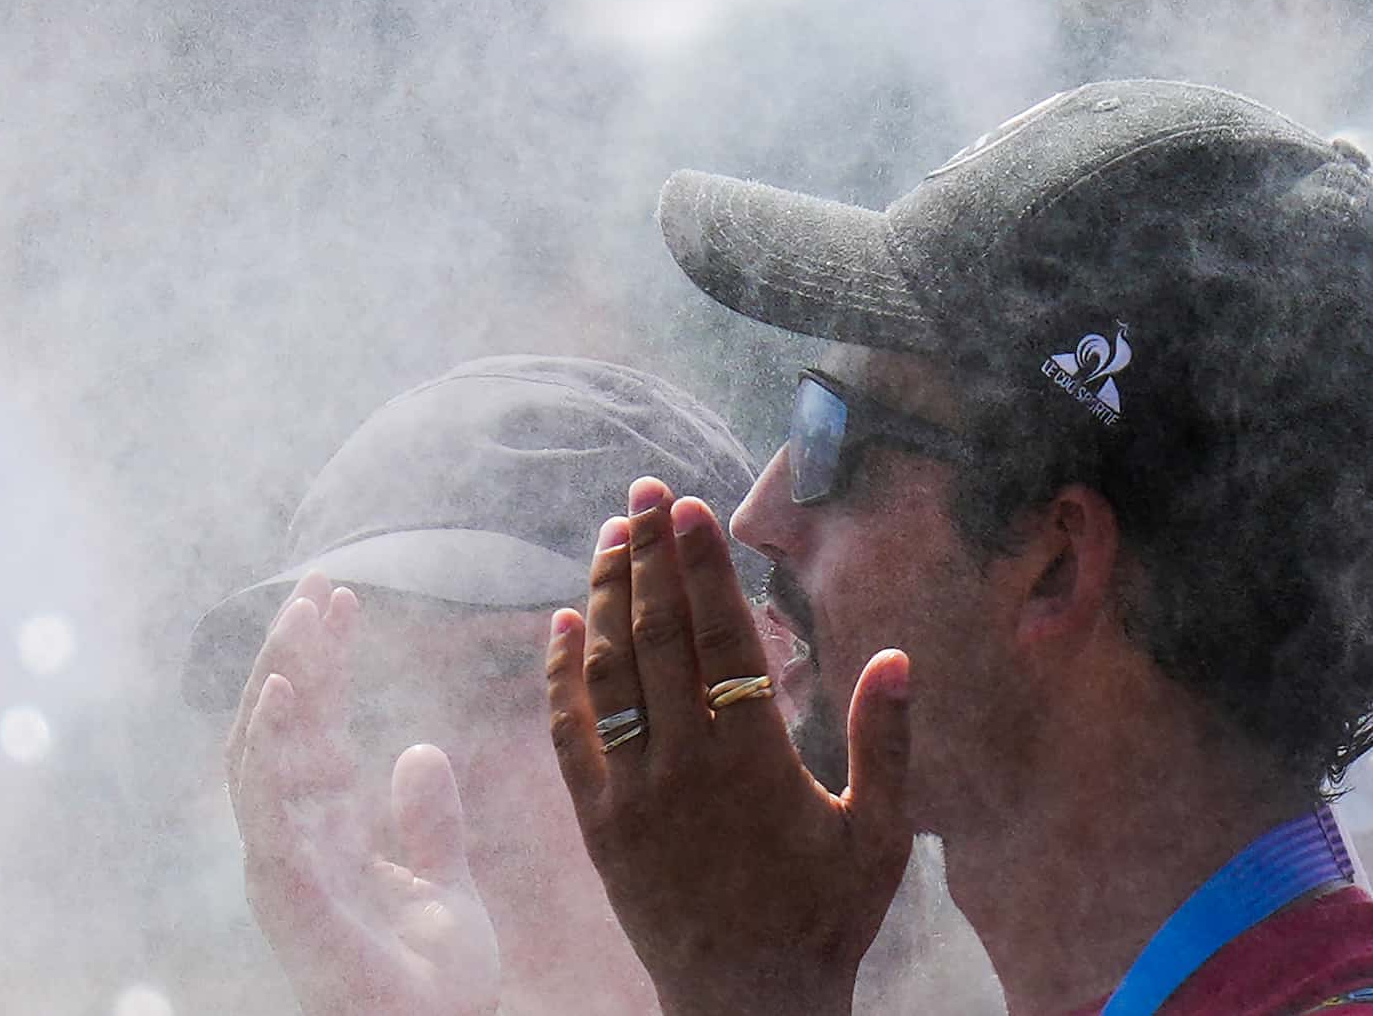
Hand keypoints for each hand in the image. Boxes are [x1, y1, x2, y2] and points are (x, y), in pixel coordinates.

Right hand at [227, 574, 500, 1015]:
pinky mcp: (290, 894)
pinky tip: (285, 690)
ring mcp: (285, 867)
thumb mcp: (445, 884)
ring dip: (280, 678)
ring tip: (301, 614)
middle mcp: (296, 843)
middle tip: (318, 581)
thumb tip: (418, 749)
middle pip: (282, 728)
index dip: (322, 663)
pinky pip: (269, 806)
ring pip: (264, 752)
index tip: (342, 597)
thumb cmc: (435, 989)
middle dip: (295, 653)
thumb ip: (429, 820)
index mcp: (328, 836)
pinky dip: (271, 745)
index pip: (314, 729)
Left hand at [547, 480, 911, 1015]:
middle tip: (642, 491)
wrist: (746, 1008)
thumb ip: (883, 744)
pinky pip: (569, 733)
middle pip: (658, 635)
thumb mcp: (877, 839)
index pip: (720, 636)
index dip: (701, 565)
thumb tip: (896, 656)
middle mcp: (684, 763)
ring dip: (606, 596)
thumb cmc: (822, 920)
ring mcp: (632, 791)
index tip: (687, 506)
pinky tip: (560, 622)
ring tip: (611, 536)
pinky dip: (560, 673)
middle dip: (650, 554)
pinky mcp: (597, 822)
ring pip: (609, 671)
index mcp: (753, 758)